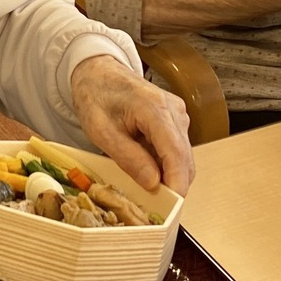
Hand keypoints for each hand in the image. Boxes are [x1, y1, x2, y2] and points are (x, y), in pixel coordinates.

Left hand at [68, 55, 193, 196]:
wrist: (98, 71)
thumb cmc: (96, 96)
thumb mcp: (102, 131)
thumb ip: (128, 157)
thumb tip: (153, 184)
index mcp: (155, 108)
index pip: (175, 153)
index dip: (177, 183)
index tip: (172, 207)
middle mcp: (174, 110)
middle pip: (185, 158)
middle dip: (174, 184)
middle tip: (156, 208)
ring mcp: (178, 114)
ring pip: (182, 156)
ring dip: (168, 175)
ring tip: (146, 189)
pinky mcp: (176, 120)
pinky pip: (176, 149)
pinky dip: (164, 164)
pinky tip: (146, 170)